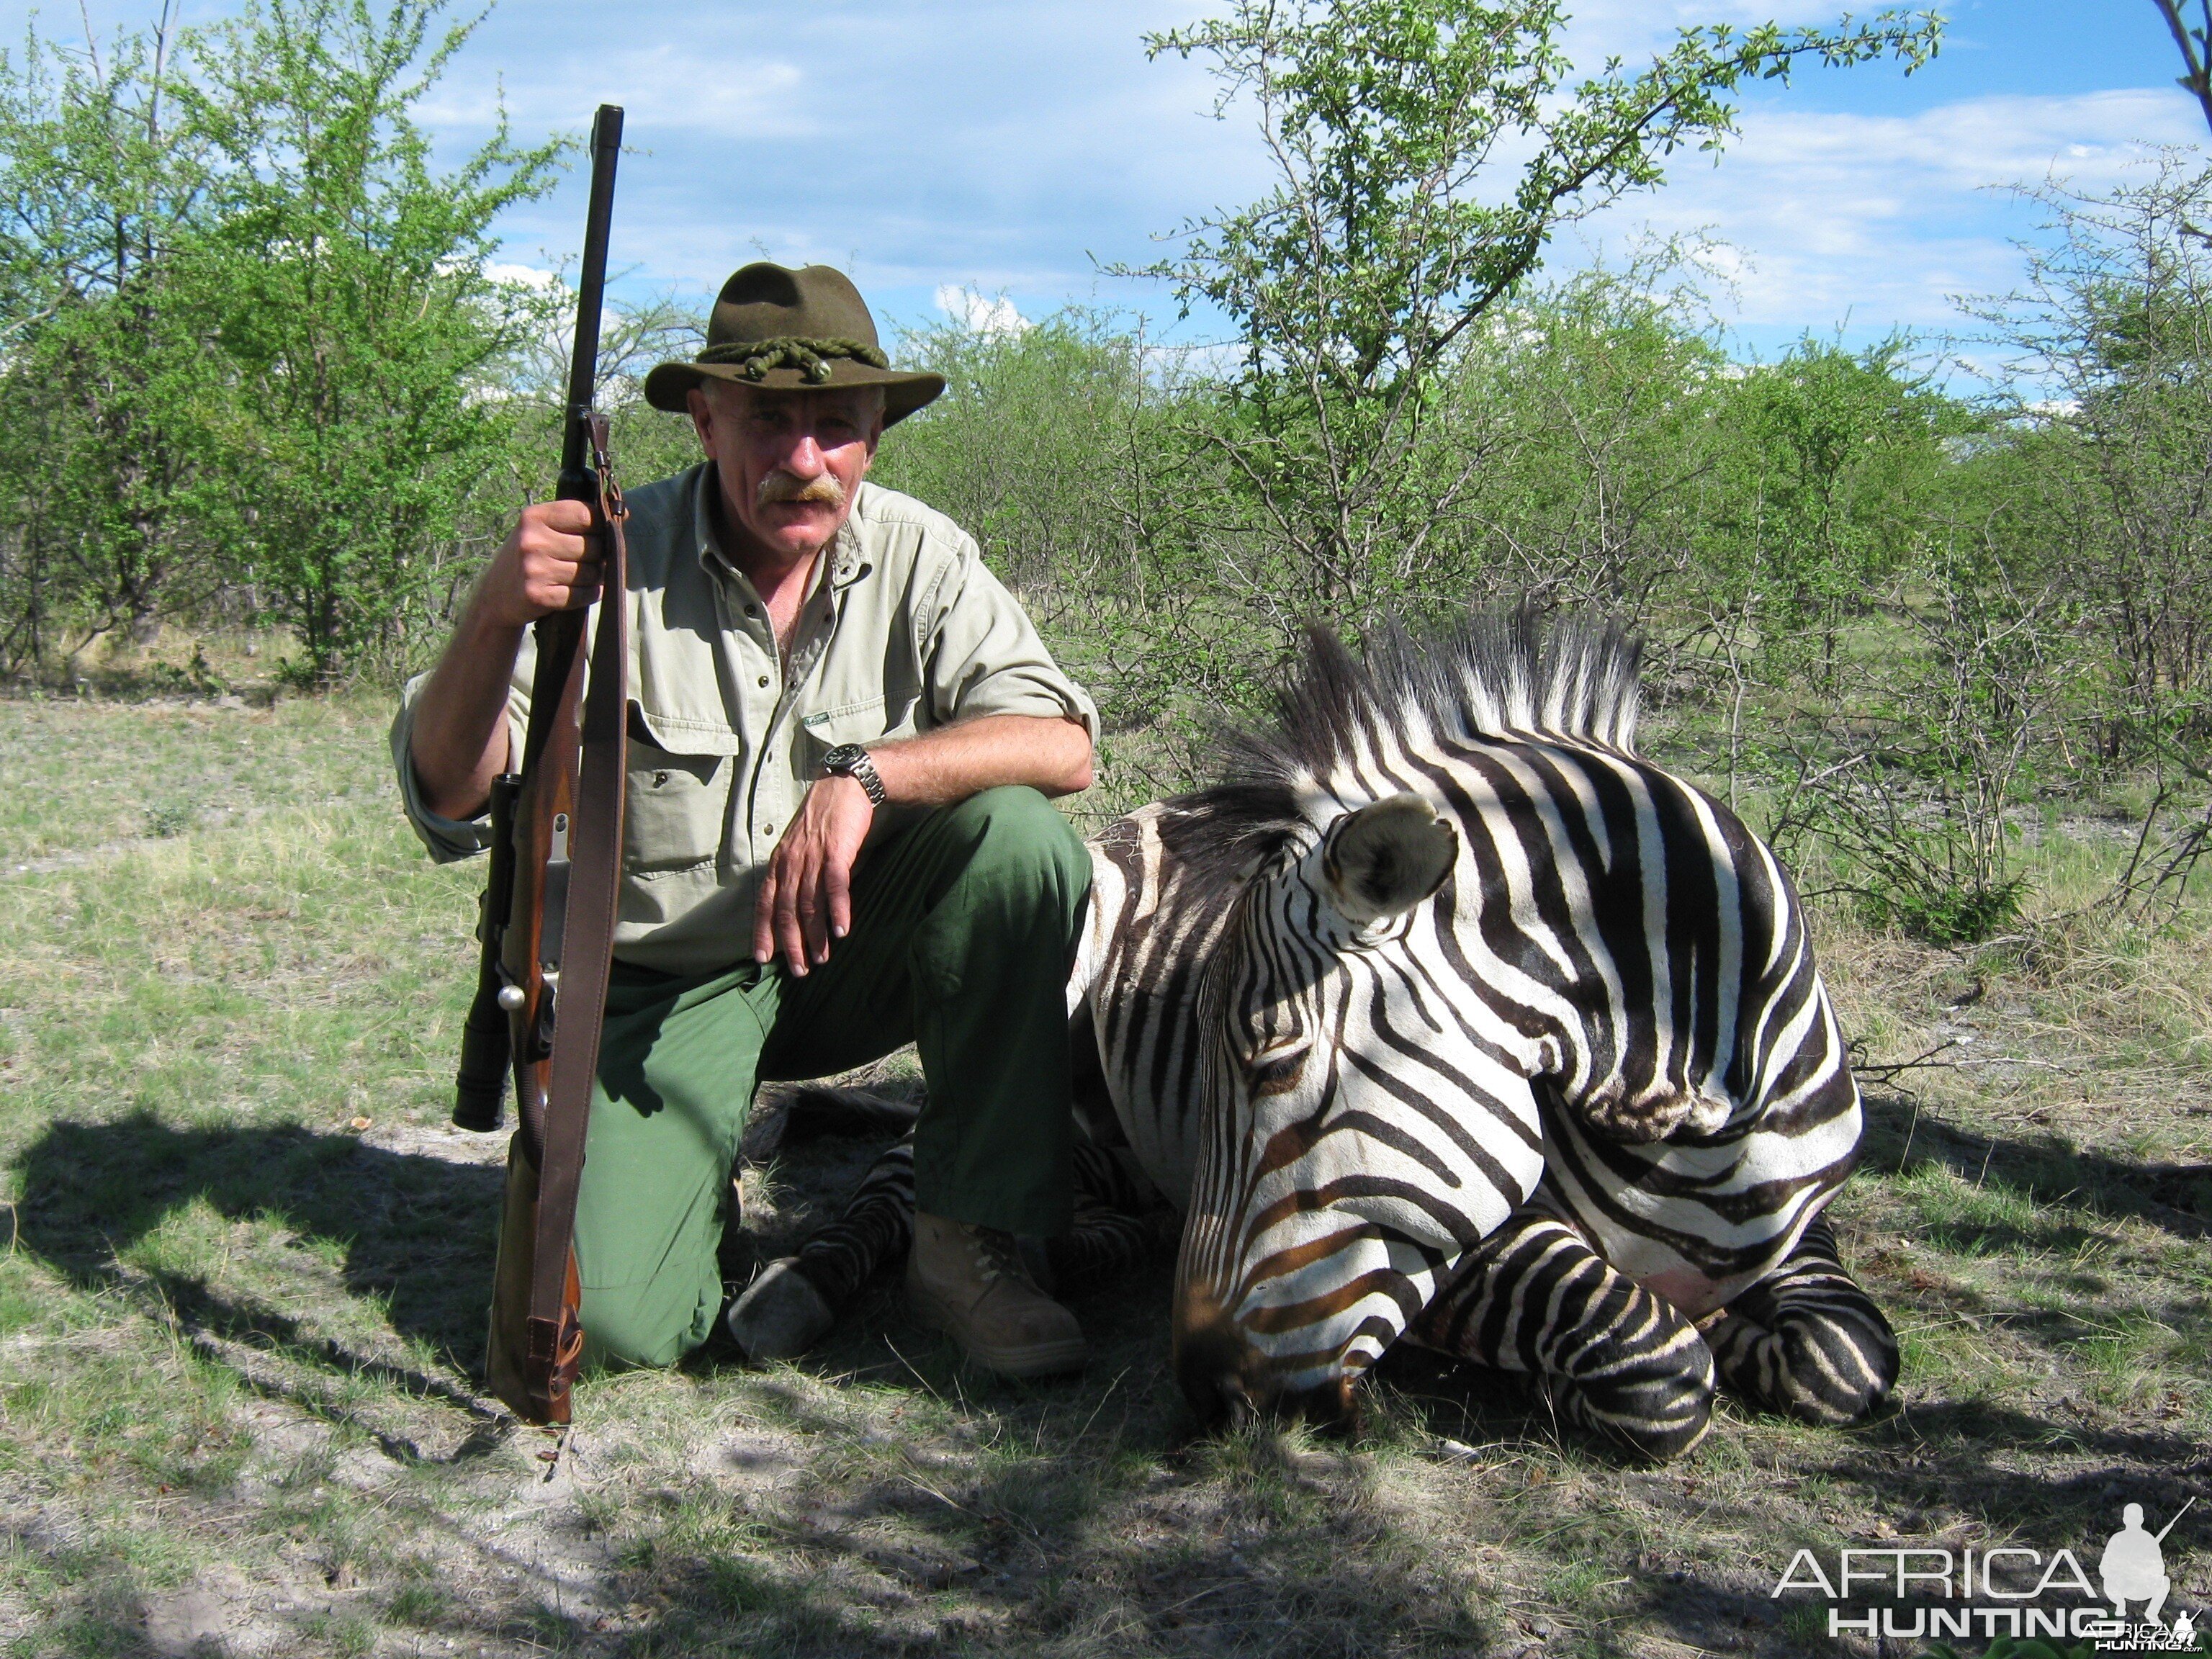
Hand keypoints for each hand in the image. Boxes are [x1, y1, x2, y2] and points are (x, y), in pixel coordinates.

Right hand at [476, 499, 599, 628]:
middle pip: (593, 546)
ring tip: (580, 576)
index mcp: (534, 517)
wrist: (495, 596)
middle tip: (588, 561)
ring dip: (594, 577)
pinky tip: (578, 591)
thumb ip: (575, 520)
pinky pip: (584, 594)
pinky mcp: (539, 595)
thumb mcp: (540, 529)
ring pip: (592, 572)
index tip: (601, 533)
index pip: (586, 515)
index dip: (601, 526)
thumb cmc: (528, 557)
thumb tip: (624, 514)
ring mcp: (534, 569)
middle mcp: (532, 540)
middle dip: (599, 556)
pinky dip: (589, 594)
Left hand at [753, 773, 874, 974]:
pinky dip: (838, 910)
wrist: (845, 787)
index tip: (763, 959)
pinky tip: (842, 931)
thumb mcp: (799, 846)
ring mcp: (812, 857)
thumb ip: (795, 874)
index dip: (762, 932)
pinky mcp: (836, 852)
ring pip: (809, 903)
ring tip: (821, 958)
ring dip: (815, 935)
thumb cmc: (823, 820)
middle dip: (791, 944)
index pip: (764, 903)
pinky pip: (835, 886)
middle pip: (786, 910)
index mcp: (779, 863)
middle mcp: (791, 862)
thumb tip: (795, 907)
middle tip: (799, 970)